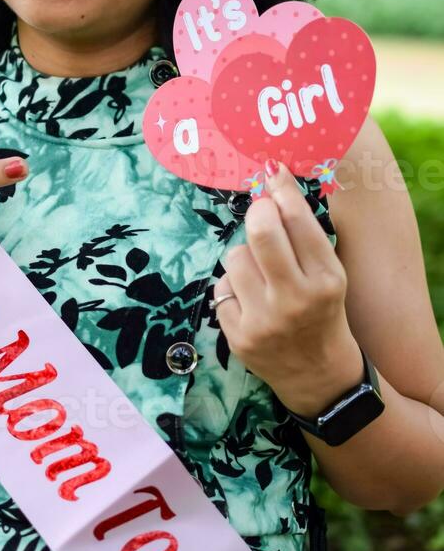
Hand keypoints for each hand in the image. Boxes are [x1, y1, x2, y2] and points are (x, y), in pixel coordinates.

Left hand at [213, 158, 364, 417]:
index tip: (271, 174)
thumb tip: (272, 181)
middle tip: (260, 213)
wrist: (319, 375)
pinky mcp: (238, 337)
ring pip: (234, 257)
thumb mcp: (328, 275)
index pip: (297, 220)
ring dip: (243, 256)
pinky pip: (221, 288)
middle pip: (261, 232)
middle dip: (257, 213)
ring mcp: (265, 321)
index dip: (280, 190)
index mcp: (326, 280)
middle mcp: (296, 300)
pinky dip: (233, 287)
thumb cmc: (322, 311)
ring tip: (259, 273)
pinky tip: (250, 301)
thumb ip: (302, 235)